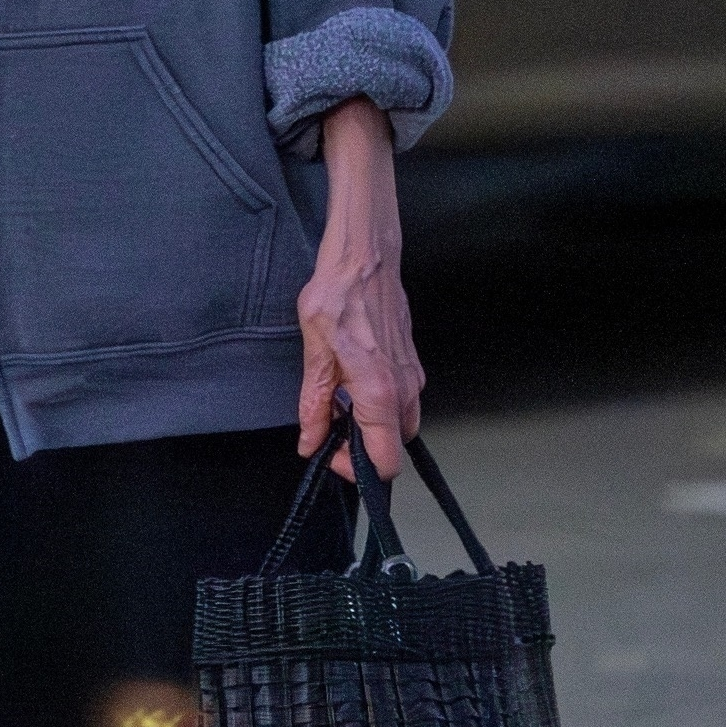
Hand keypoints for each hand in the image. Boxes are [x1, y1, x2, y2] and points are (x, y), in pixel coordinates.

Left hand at [295, 99, 423, 483]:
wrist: (365, 257)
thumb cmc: (338, 298)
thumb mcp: (315, 354)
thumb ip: (315, 405)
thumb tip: (312, 442)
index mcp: (380, 394)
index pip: (385, 462)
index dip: (356, 469)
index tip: (330, 452)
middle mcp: (406, 390)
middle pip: (395, 446)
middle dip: (363, 448)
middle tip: (331, 428)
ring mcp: (413, 375)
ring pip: (400, 423)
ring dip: (372, 425)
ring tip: (339, 402)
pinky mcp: (412, 362)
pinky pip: (402, 400)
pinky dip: (380, 405)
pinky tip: (353, 382)